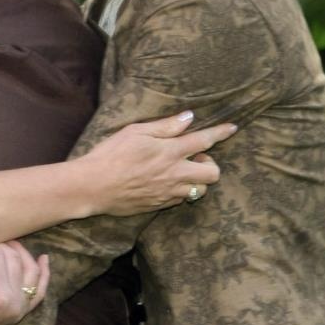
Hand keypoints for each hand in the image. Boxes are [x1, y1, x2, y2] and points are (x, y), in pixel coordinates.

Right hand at [82, 112, 234, 215]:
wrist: (92, 187)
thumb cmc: (110, 155)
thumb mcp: (135, 132)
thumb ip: (165, 126)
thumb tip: (188, 118)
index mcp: (170, 152)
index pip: (204, 140)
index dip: (221, 132)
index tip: (232, 128)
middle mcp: (175, 174)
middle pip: (213, 173)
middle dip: (210, 164)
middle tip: (194, 158)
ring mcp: (168, 193)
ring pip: (200, 191)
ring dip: (196, 180)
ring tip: (180, 172)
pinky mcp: (159, 206)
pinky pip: (180, 200)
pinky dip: (180, 191)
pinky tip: (166, 183)